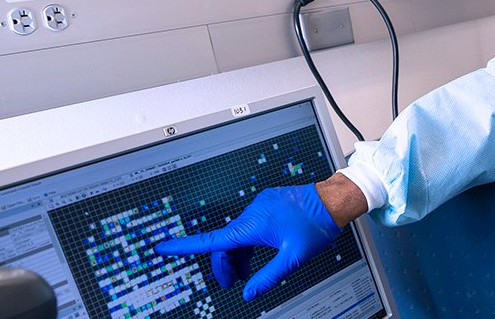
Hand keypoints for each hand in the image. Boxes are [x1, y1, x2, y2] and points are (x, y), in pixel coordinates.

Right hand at [153, 184, 341, 300]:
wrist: (332, 201)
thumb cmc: (316, 225)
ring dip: (237, 255)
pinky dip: (246, 243)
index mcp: (252, 225)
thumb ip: (268, 277)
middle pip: (224, 242)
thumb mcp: (293, 258)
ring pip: (236, 235)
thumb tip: (249, 292)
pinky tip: (256, 255)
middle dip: (223, 264)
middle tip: (230, 284)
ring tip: (246, 274)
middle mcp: (251, 213)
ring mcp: (258, 207)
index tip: (162, 247)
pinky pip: (247, 226)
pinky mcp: (266, 206)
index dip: (183, 246)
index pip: (210, 240)